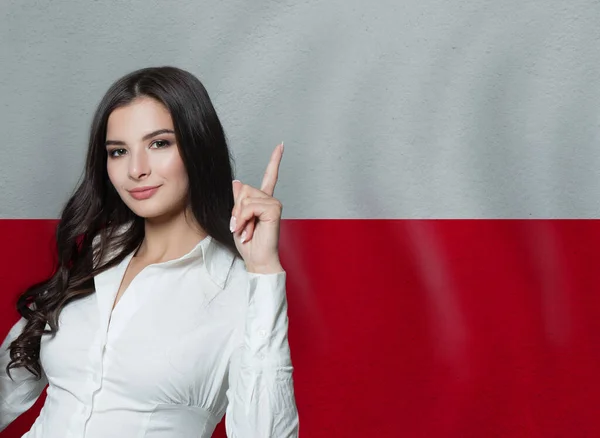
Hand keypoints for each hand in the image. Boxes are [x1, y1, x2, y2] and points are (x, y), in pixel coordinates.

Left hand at [230, 142, 284, 273]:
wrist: (257, 260)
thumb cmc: (249, 244)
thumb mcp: (238, 219)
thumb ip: (239, 201)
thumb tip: (238, 182)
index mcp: (263, 201)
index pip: (270, 176)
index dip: (275, 160)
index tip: (281, 145)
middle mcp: (271, 200)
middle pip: (244, 189)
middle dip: (237, 209)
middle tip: (241, 227)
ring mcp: (274, 204)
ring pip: (245, 198)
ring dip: (239, 217)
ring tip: (245, 231)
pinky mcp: (274, 210)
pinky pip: (250, 206)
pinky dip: (244, 219)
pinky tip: (248, 230)